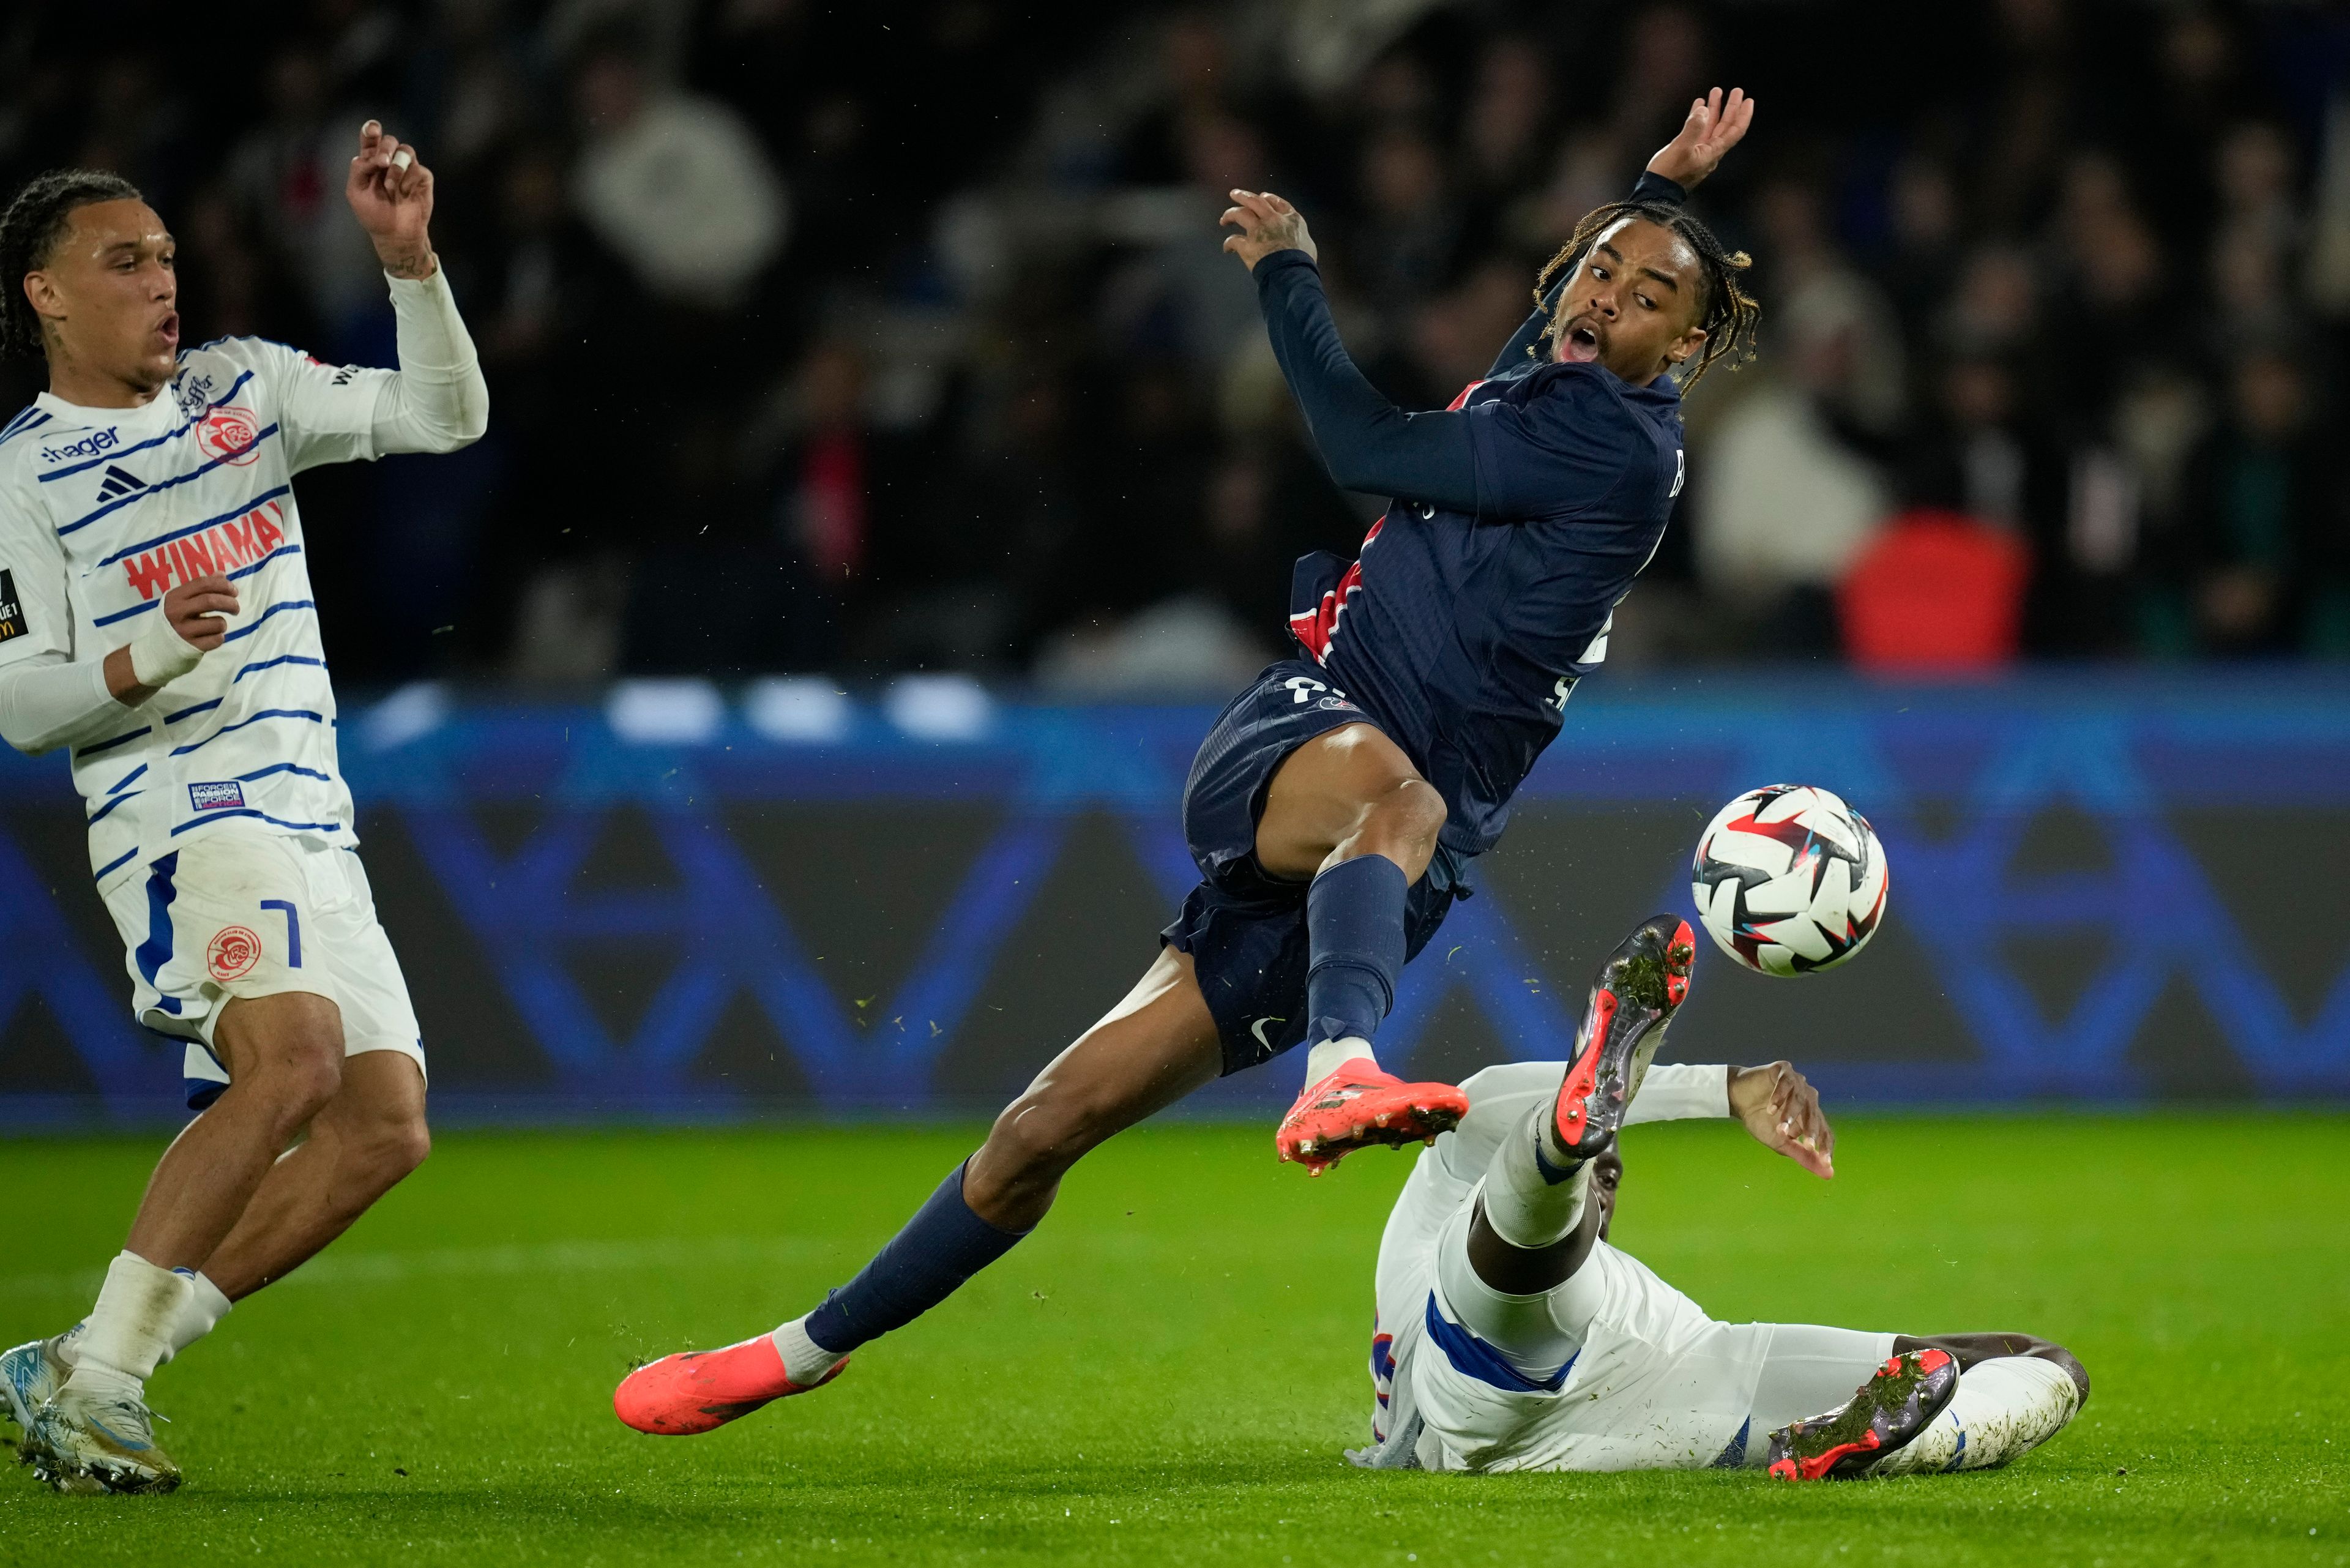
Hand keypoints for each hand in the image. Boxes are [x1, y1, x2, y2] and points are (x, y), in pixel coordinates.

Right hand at [164, 573, 238, 650]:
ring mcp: (183, 631)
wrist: (158, 650)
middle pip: (210, 601)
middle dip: (230, 603)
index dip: (223, 585)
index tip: (234, 591)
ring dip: (223, 623)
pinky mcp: (191, 647)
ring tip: (216, 625)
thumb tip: (222, 574)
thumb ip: (201, 588)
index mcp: (174, 597)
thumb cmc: (175, 621)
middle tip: (236, 608)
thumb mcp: (182, 601)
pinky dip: (219, 637)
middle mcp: (176, 612)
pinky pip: (217, 640)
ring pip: (218, 623)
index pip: (202, 583)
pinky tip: (211, 637)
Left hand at [347, 120, 437, 278]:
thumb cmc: (372, 214)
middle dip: (385, 147)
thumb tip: (377, 158)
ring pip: (405, 151)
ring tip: (391, 186)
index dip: (371, 130)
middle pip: (389, 140)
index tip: (373, 129)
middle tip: (382, 162)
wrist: (395, 234)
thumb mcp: (355, 191)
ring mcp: (407, 169)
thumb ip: (360, 168)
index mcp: (370, 161)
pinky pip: (418, 169)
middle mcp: (389, 161)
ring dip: (397, 167)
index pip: (370, 138)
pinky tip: (403, 195)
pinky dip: (408, 182)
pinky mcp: (422, 178)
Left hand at [1220, 190, 1316, 271]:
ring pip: (1240, 214)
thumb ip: (1299, 236)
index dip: (1268, 198)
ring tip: (1224, 219)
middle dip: (1243, 196)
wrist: (1292, 272)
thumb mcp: (1308, 243)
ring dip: (1230, 214)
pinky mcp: (1247, 246)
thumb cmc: (1303, 261)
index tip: (1262, 196)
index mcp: (1290, 218)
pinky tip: (1227, 248)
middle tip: (1234, 194)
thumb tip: (1297, 241)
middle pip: (1255, 201)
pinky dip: (1228, 244)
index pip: (1277, 202)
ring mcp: (1258, 231)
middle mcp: (1272, 220)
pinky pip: (1233, 240)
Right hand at [1645, 87, 1755, 192]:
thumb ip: (1693, 128)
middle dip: (1731, 108)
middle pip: (1725, 126)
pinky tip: (1698, 106)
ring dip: (1714, 110)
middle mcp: (1710, 151)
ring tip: (1715, 92)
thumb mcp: (1681, 149)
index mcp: (1713, 152)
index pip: (1734, 131)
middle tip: (1736, 91)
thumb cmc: (1669, 173)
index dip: (1743, 115)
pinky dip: (1699, 118)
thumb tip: (1703, 110)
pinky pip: (1697, 131)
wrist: (1656, 192)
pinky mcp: (1688, 151)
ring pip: (1711, 127)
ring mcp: (1699, 151)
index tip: (1748, 100)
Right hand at [1728, 1060, 1833, 1178]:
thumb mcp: (1780, 1142)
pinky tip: (1770, 1108)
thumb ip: (1802, 1155)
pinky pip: (1786, 1083)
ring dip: (1791, 1116)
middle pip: (1815, 1115)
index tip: (1824, 1162)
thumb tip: (1829, 1174)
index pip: (1825, 1131)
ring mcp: (1797, 1082)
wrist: (1736, 1097)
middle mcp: (1808, 1097)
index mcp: (1810, 1115)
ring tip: (1780, 1129)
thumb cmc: (1759, 1119)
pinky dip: (1779, 1096)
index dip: (1826, 1146)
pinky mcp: (1783, 1070)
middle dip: (1811, 1132)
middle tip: (1806, 1145)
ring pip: (1800, 1099)